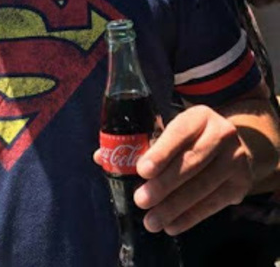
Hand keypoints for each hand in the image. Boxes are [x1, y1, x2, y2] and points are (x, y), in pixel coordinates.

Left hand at [132, 105, 252, 235]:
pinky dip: (191, 217)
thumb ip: (140, 142)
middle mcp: (222, 133)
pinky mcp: (242, 183)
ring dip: (174, 206)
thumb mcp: (170, 130)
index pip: (178, 133)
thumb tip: (100, 156)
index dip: (160, 153)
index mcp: (198, 116)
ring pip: (203, 186)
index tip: (140, 170)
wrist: (231, 144)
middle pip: (191, 163)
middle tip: (140, 200)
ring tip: (151, 220)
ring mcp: (236, 159)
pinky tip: (172, 225)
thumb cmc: (188, 137)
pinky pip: (214, 204)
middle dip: (164, 185)